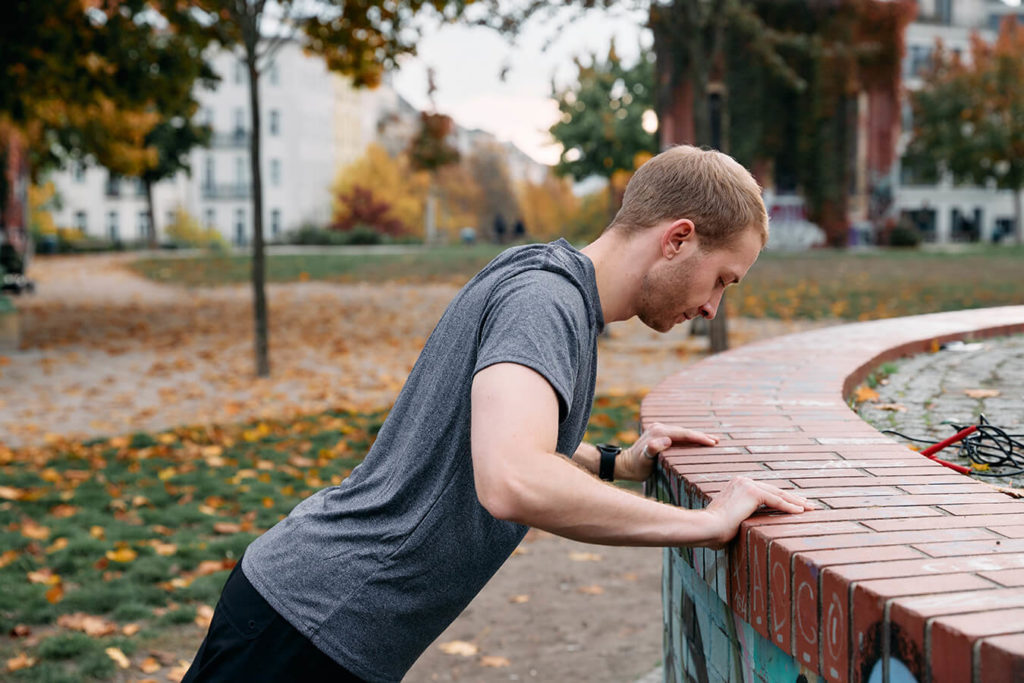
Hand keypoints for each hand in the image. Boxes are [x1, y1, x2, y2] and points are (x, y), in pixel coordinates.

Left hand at [620, 422, 719, 480]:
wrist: (625, 465)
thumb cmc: (637, 466)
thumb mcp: (644, 459)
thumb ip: (652, 449)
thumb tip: (666, 440)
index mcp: (659, 433)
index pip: (684, 434)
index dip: (699, 438)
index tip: (712, 443)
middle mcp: (659, 428)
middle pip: (685, 431)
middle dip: (701, 436)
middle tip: (717, 441)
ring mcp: (659, 429)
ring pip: (682, 432)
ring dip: (696, 436)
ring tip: (711, 439)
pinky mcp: (659, 433)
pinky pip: (678, 435)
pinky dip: (688, 437)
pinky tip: (695, 440)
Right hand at [700, 476, 815, 548]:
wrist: (706, 527)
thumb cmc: (713, 531)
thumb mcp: (728, 520)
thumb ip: (738, 518)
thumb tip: (740, 530)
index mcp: (736, 485)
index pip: (764, 491)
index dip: (780, 499)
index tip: (793, 504)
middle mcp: (742, 481)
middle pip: (773, 490)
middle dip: (792, 498)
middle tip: (807, 504)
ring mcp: (747, 485)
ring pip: (778, 494)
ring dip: (795, 502)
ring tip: (809, 508)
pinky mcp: (752, 492)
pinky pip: (776, 501)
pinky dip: (789, 507)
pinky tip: (801, 512)